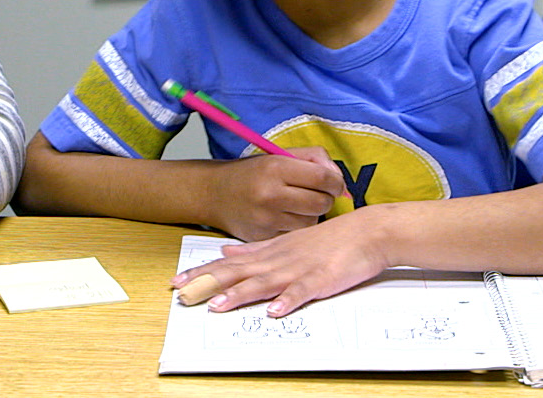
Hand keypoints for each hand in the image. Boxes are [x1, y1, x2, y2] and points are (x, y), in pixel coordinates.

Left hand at [172, 208, 390, 315]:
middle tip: (182, 292)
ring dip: (240, 294)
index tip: (177, 280)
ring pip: (264, 283)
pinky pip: (302, 291)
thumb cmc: (326, 240)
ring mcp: (299, 269)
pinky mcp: (321, 279)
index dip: (202, 272)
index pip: (228, 265)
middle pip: (238, 273)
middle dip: (209, 283)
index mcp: (268, 253)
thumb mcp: (284, 241)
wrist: (366, 231)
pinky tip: (274, 311)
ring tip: (218, 305)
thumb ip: (254, 249)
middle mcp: (278, 260)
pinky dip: (288, 301)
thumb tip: (224, 252)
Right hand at [203, 147, 346, 240]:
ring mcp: (267, 219)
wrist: (214, 193)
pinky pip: (296, 235)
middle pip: (322, 203)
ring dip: (311, 214)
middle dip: (325, 198)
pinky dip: (296, 227)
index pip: (324, 178)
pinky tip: (284, 217)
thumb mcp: (279, 155)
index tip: (333, 182)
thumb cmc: (252, 173)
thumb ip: (314, 158)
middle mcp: (270, 194)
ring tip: (297, 205)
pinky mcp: (264, 237)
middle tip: (316, 194)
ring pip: (312, 222)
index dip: (335, 181)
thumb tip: (340, 180)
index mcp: (275, 168)